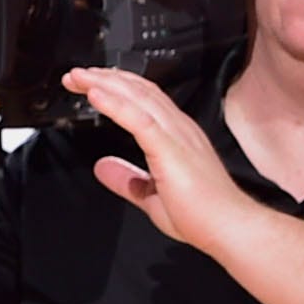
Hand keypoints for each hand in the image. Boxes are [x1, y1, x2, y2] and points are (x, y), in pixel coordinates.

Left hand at [64, 67, 258, 254]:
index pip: (145, 99)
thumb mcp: (150, 196)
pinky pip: (139, 119)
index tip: (90, 84)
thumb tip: (103, 168)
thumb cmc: (201, 215)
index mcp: (176, 137)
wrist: (228, 228)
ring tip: (78, 77)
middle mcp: (179, 129)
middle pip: (138, 91)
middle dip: (104, 79)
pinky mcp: (171, 148)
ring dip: (104, 84)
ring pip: (137, 98)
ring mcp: (177, 136)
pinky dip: (115, 104)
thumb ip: (127, 180)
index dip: (117, 87)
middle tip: (75, 75)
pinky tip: (95, 95)